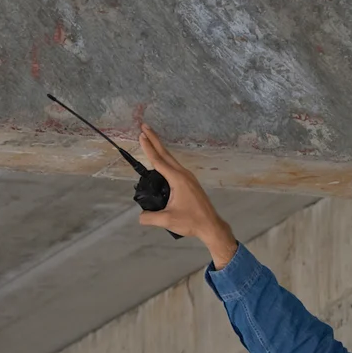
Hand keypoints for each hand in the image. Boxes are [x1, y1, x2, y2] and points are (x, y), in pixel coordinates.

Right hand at [137, 125, 238, 266]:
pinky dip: (166, 160)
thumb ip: (150, 218)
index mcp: (177, 179)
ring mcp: (189, 178)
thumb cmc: (192, 222)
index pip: (159, 161)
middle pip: (166, 154)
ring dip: (160, 149)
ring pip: (171, 159)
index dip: (148, 148)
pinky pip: (176, 167)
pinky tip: (162, 162)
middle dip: (154, 140)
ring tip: (151, 140)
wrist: (211, 226)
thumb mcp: (168, 220)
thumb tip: (140, 217)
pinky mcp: (191, 183)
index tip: (141, 135)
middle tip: (144, 127)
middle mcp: (184, 175)